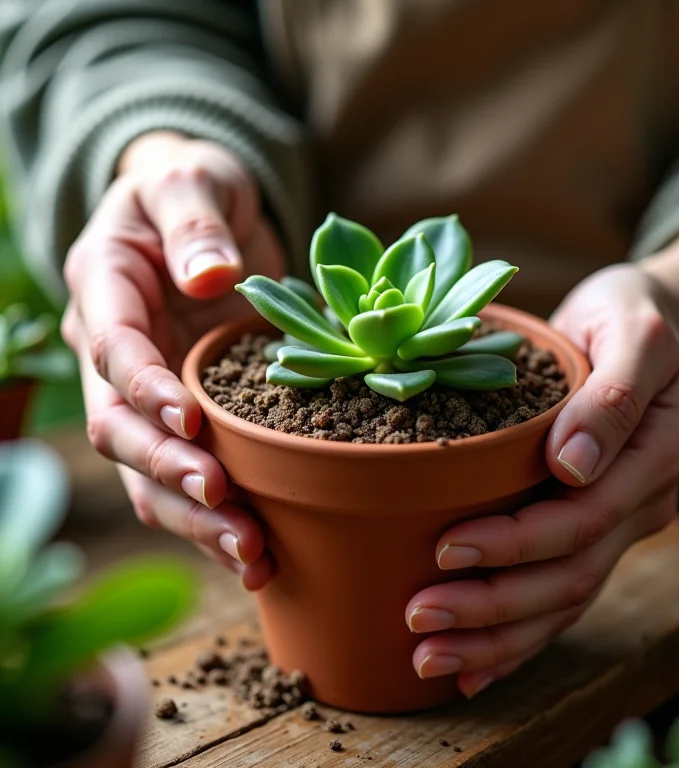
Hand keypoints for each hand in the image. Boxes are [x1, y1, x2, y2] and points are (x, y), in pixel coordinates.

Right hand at [62, 132, 282, 588]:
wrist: (204, 213)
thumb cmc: (195, 186)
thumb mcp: (195, 180)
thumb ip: (196, 220)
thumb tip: (209, 276)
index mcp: (105, 289)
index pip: (114, 350)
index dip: (147, 391)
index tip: (194, 423)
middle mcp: (113, 351)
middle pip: (120, 429)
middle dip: (171, 471)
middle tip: (228, 508)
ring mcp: (144, 391)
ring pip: (148, 471)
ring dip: (195, 517)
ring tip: (252, 556)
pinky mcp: (184, 414)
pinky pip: (187, 474)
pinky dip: (215, 515)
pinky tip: (260, 552)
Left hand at [406, 262, 678, 697]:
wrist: (650, 327)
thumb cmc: (629, 320)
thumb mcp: (630, 336)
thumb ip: (611, 396)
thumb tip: (573, 464)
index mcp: (650, 459)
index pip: (582, 519)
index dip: (516, 542)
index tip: (447, 548)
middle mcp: (636, 504)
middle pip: (568, 576)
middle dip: (493, 605)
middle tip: (419, 617)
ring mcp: (616, 523)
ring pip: (562, 600)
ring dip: (498, 637)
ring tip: (431, 657)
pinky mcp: (590, 528)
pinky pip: (560, 595)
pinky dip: (517, 635)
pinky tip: (473, 664)